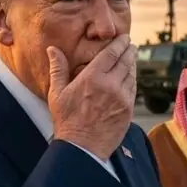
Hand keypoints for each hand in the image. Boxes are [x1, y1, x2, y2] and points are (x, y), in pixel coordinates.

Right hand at [47, 35, 136, 159]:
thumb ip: (58, 68)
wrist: (82, 148)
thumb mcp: (57, 93)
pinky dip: (133, 80)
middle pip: (125, 61)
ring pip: (131, 74)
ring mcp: (122, 98)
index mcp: (92, 78)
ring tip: (131, 58)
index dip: (120, 43)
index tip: (124, 37)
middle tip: (131, 44)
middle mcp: (110, 85)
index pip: (111, 54)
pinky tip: (130, 77)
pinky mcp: (128, 109)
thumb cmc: (67, 121)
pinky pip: (133, 89)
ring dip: (132, 64)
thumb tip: (52, 49)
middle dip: (129, 51)